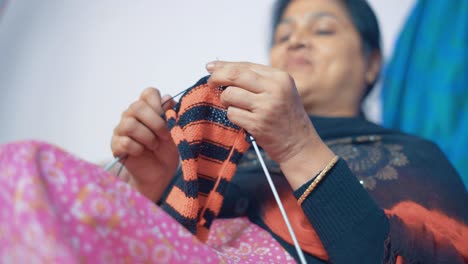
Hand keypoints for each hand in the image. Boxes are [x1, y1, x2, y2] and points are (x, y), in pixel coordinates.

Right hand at [111, 88, 178, 200]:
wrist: (161, 172)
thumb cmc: (167, 149)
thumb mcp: (175, 131)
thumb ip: (172, 115)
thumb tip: (167, 98)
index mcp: (147, 109)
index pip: (148, 93)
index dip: (158, 103)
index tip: (166, 116)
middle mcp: (132, 115)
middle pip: (137, 107)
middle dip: (155, 122)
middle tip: (164, 135)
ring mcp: (121, 129)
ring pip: (129, 124)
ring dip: (147, 136)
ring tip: (154, 145)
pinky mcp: (116, 145)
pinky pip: (124, 142)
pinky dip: (137, 148)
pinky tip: (142, 152)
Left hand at [206, 61, 334, 188]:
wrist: (300, 145)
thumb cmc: (286, 118)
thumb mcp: (281, 92)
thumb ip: (257, 80)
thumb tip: (222, 69)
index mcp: (280, 77)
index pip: (245, 65)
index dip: (224, 65)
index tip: (210, 67)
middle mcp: (275, 89)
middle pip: (234, 75)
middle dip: (217, 78)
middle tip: (210, 83)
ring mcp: (266, 107)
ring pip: (229, 95)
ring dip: (226, 102)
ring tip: (236, 107)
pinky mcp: (258, 124)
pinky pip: (232, 114)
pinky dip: (233, 117)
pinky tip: (243, 121)